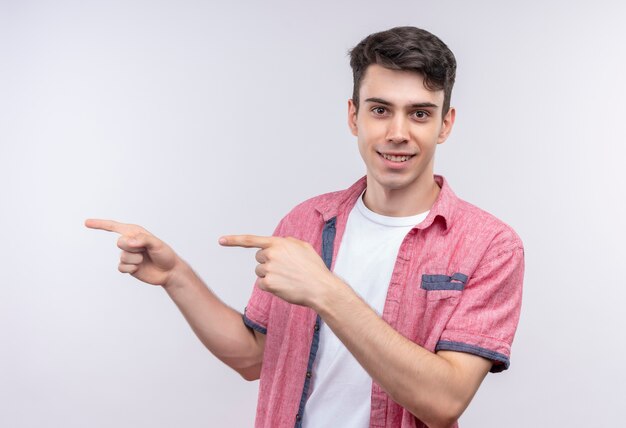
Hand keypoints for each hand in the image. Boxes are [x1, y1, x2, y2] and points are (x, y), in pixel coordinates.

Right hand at [85, 219, 181, 286]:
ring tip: (145, 259)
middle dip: (133, 247)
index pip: (113, 226)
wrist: (169, 271)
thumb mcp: (157, 244)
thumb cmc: (165, 254)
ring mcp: (127, 255)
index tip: (86, 223)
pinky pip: (121, 267)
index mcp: (134, 232)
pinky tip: (139, 268)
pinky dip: (131, 268)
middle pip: (119, 243)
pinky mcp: (127, 266)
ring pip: (123, 257)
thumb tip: (127, 241)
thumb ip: (143, 239)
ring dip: (136, 259)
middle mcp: (129, 242)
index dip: (99, 224)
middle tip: (145, 250)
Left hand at [219, 235, 337, 307]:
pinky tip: (284, 286)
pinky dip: (271, 287)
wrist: (320, 288)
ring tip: (288, 278)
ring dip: (270, 276)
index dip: (234, 240)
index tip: (221, 240)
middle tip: (285, 269)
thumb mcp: (303, 247)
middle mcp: (271, 254)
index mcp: (278, 243)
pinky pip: (262, 284)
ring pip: (260, 272)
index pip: (251, 240)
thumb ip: (287, 242)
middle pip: (258, 259)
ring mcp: (268, 269)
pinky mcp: (268, 284)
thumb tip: (277, 244)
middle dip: (268, 263)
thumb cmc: (314, 269)